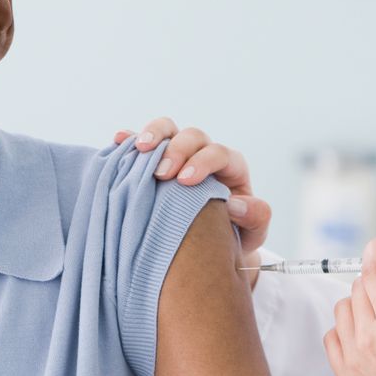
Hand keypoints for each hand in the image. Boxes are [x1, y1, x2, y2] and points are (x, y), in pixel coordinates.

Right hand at [115, 118, 271, 284]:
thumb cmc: (235, 235)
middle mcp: (204, 154)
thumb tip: (235, 205)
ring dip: (154, 135)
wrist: (214, 245)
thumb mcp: (254, 231)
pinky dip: (129, 138)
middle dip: (176, 150)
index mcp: (230, 167)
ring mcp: (178, 155)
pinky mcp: (155, 161)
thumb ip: (256, 216)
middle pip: (192, 136)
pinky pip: (142, 143)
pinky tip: (118, 139)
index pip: (219, 153)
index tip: (185, 181)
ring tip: (138, 148)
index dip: (203, 162)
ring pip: (168, 129)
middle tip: (162, 174)